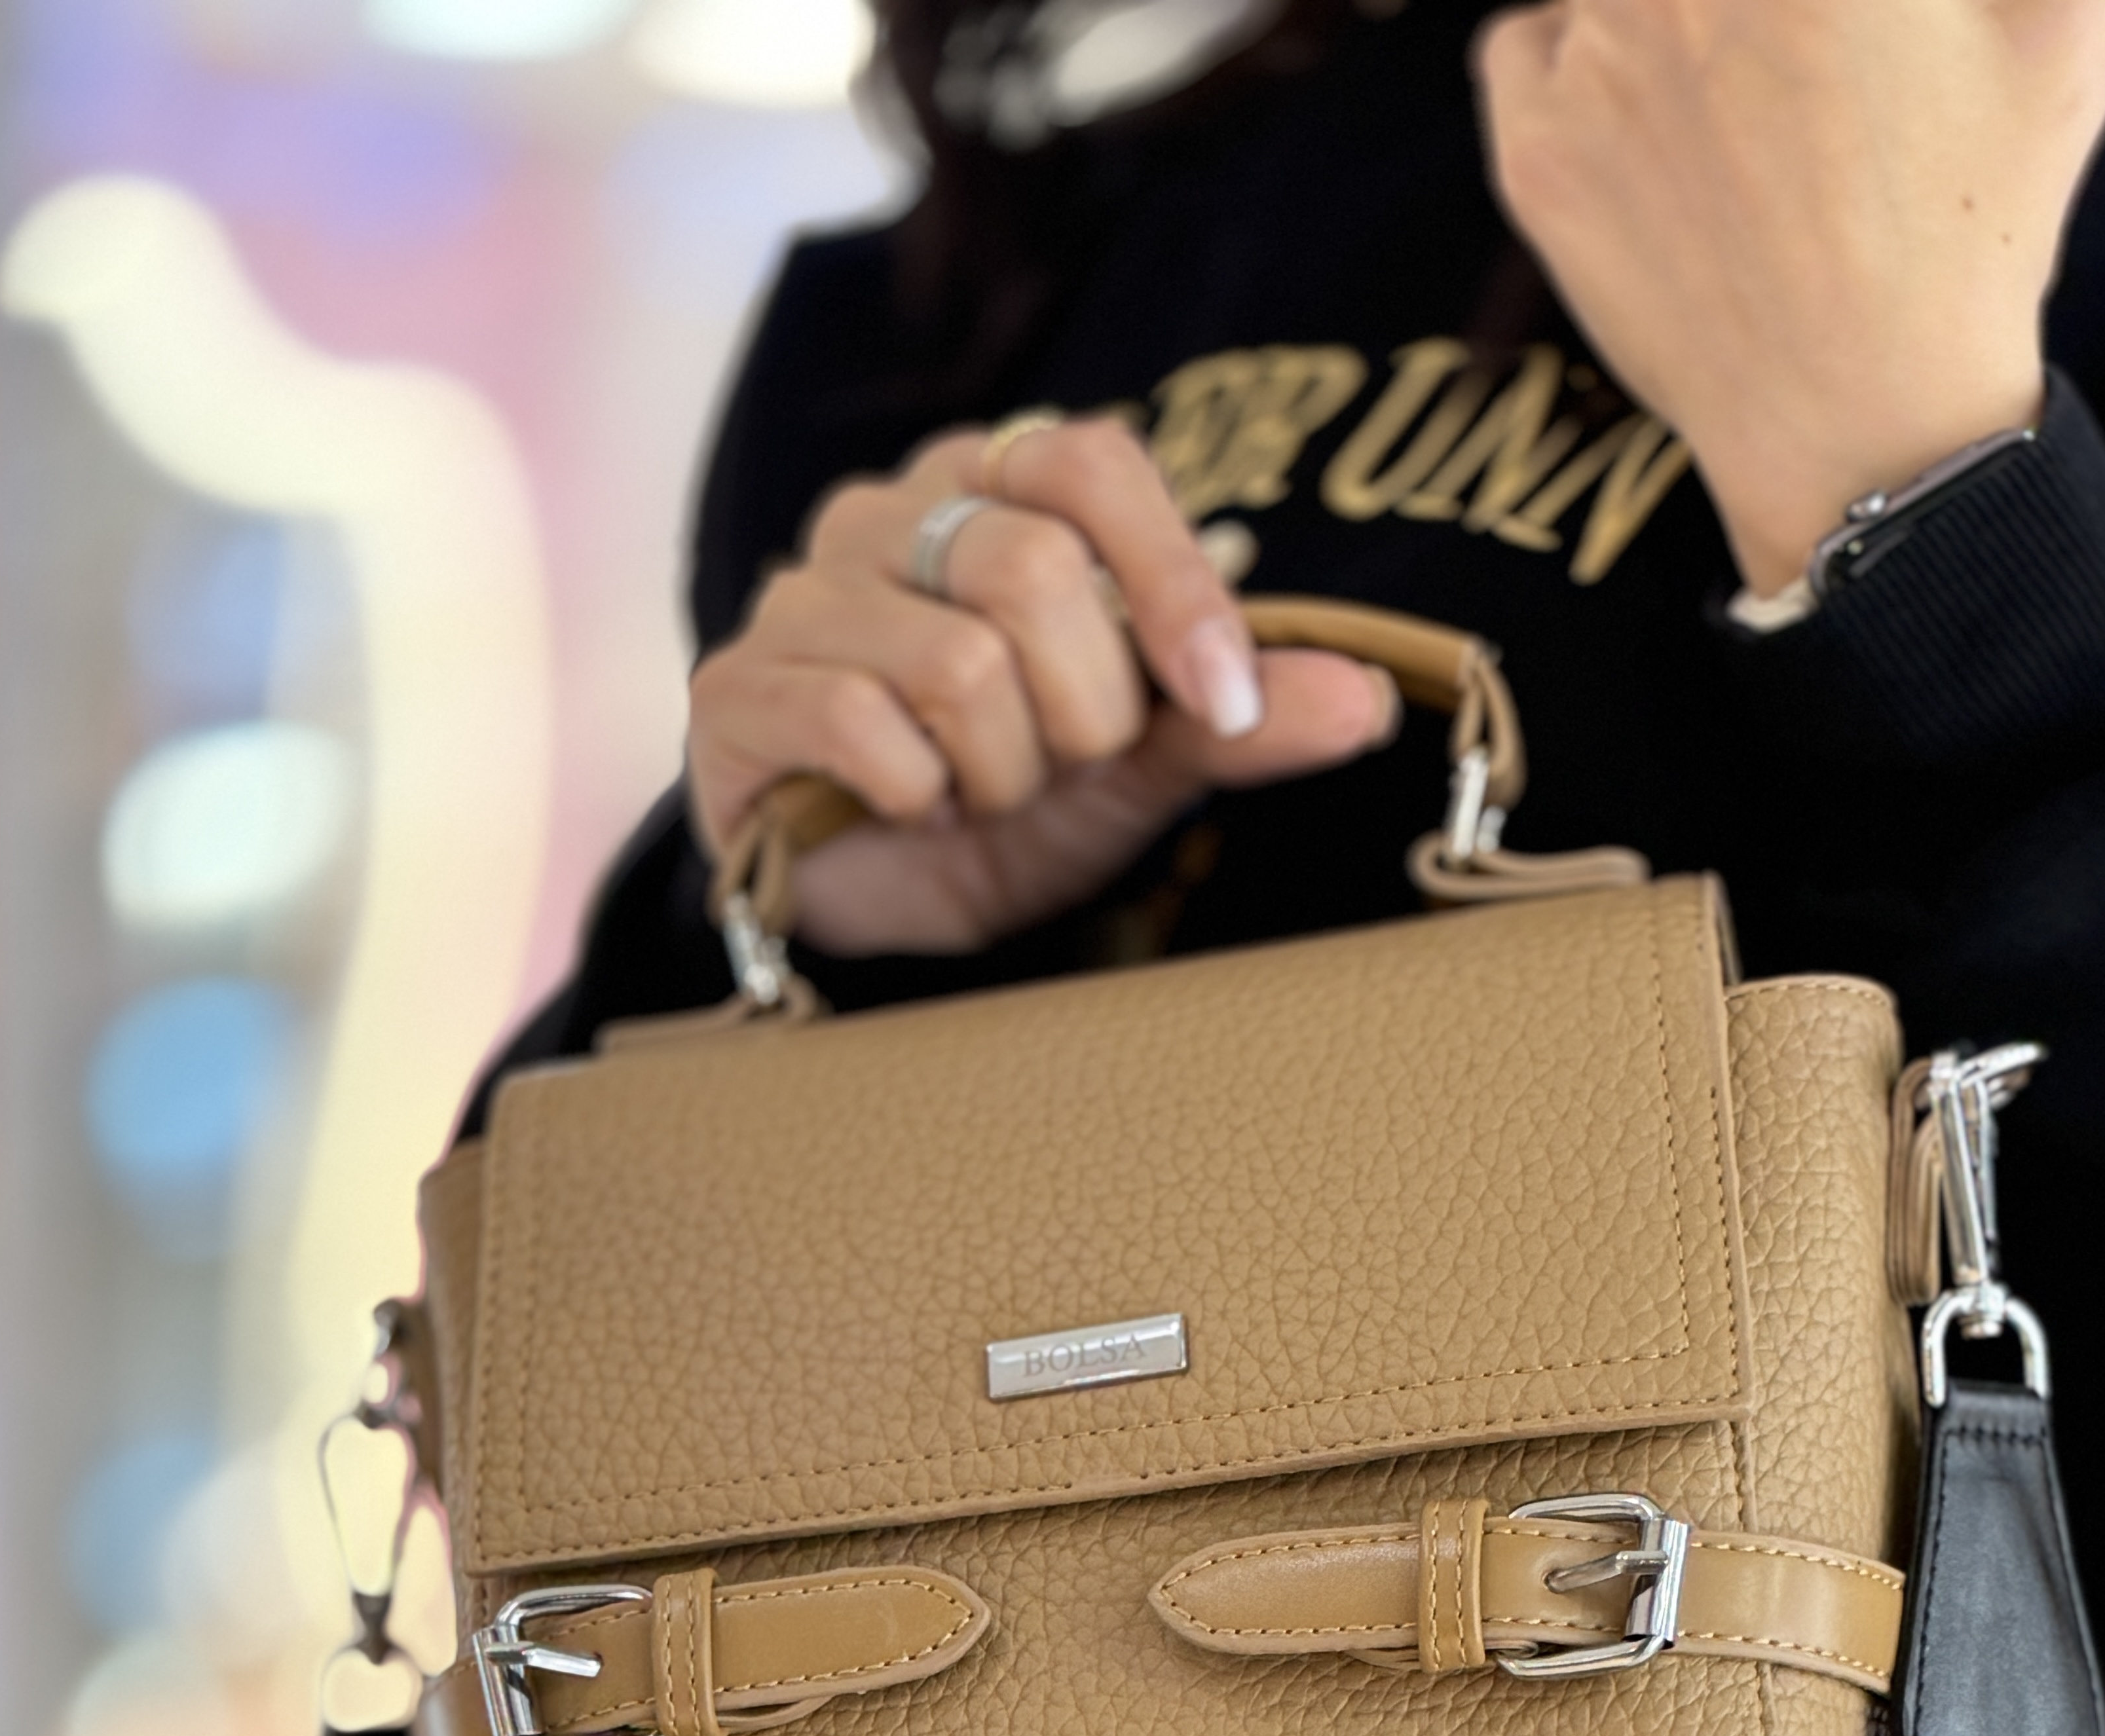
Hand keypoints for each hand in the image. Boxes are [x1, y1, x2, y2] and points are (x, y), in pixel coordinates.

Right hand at [686, 417, 1400, 958]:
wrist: (883, 908)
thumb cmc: (1012, 802)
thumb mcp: (1146, 761)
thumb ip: (1246, 720)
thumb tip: (1366, 700)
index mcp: (990, 483)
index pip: (1094, 458)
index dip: (1174, 582)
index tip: (1227, 704)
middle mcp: (885, 512)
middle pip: (1030, 568)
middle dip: (1084, 710)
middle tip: (1063, 765)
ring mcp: (800, 595)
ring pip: (956, 661)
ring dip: (1005, 768)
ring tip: (983, 792)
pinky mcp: (738, 690)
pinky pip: (864, 723)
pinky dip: (919, 794)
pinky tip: (911, 809)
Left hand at [1477, 0, 2104, 595]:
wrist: (1866, 426)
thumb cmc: (1977, 230)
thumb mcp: (2066, 29)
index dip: (1825, 3)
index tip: (1829, 22)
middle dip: (1727, 18)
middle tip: (1775, 57)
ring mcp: (1595, 49)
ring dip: (1653, 16)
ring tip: (1717, 86)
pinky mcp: (1534, 145)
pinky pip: (1524, 38)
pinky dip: (1567, 58)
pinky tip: (1644, 123)